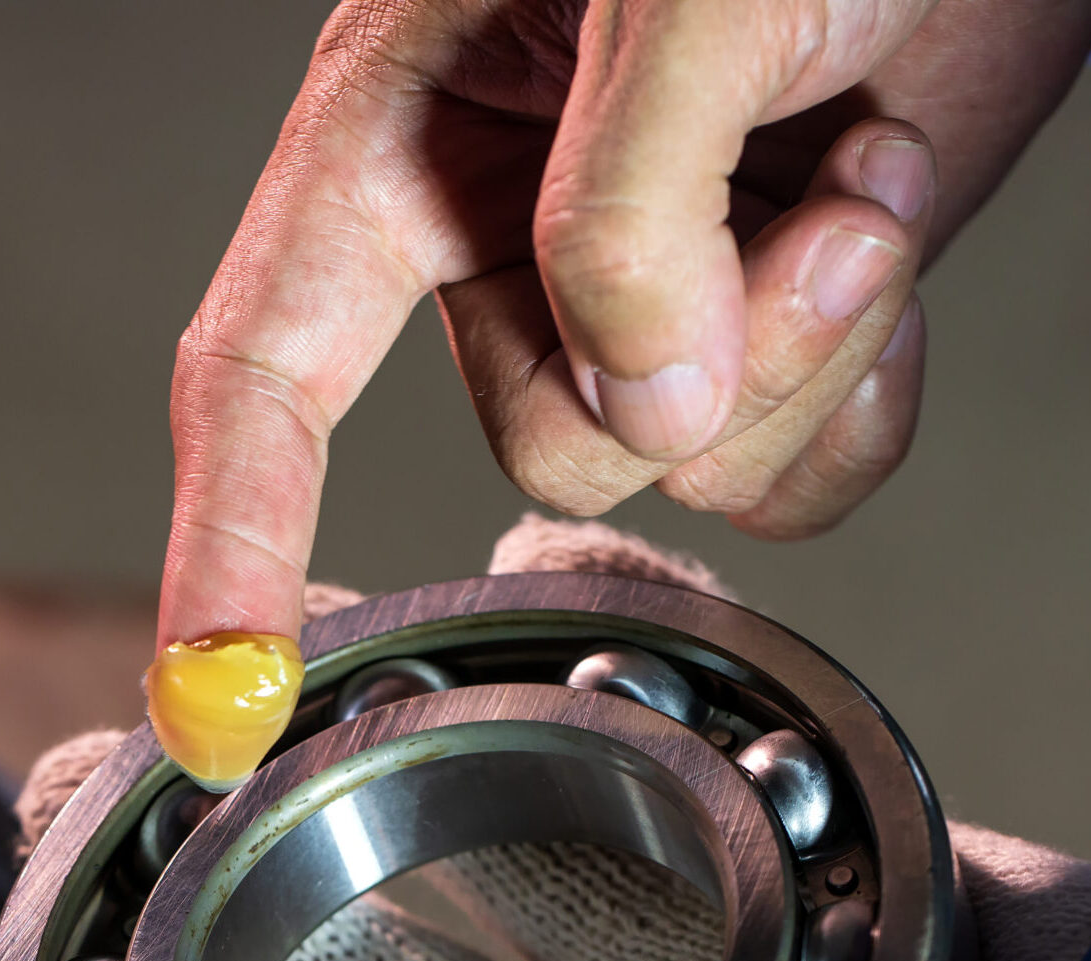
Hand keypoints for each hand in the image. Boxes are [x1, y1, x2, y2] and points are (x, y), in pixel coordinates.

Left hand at [0, 516, 1090, 960]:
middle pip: (236, 957)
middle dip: (124, 867)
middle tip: (82, 795)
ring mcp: (592, 950)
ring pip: (394, 795)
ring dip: (301, 708)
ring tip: (242, 664)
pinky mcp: (718, 840)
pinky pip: (615, 696)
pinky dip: (577, 621)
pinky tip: (522, 591)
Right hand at [158, 0, 1090, 654]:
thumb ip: (629, 212)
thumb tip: (643, 411)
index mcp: (406, 123)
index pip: (268, 366)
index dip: (229, 539)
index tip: (210, 707)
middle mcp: (503, 227)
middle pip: (542, 443)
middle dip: (702, 362)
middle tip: (811, 200)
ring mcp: (635, 291)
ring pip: (675, 472)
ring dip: (807, 349)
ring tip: (861, 174)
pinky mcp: (753, 331)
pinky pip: (780, 480)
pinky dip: (859, 396)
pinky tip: (880, 238)